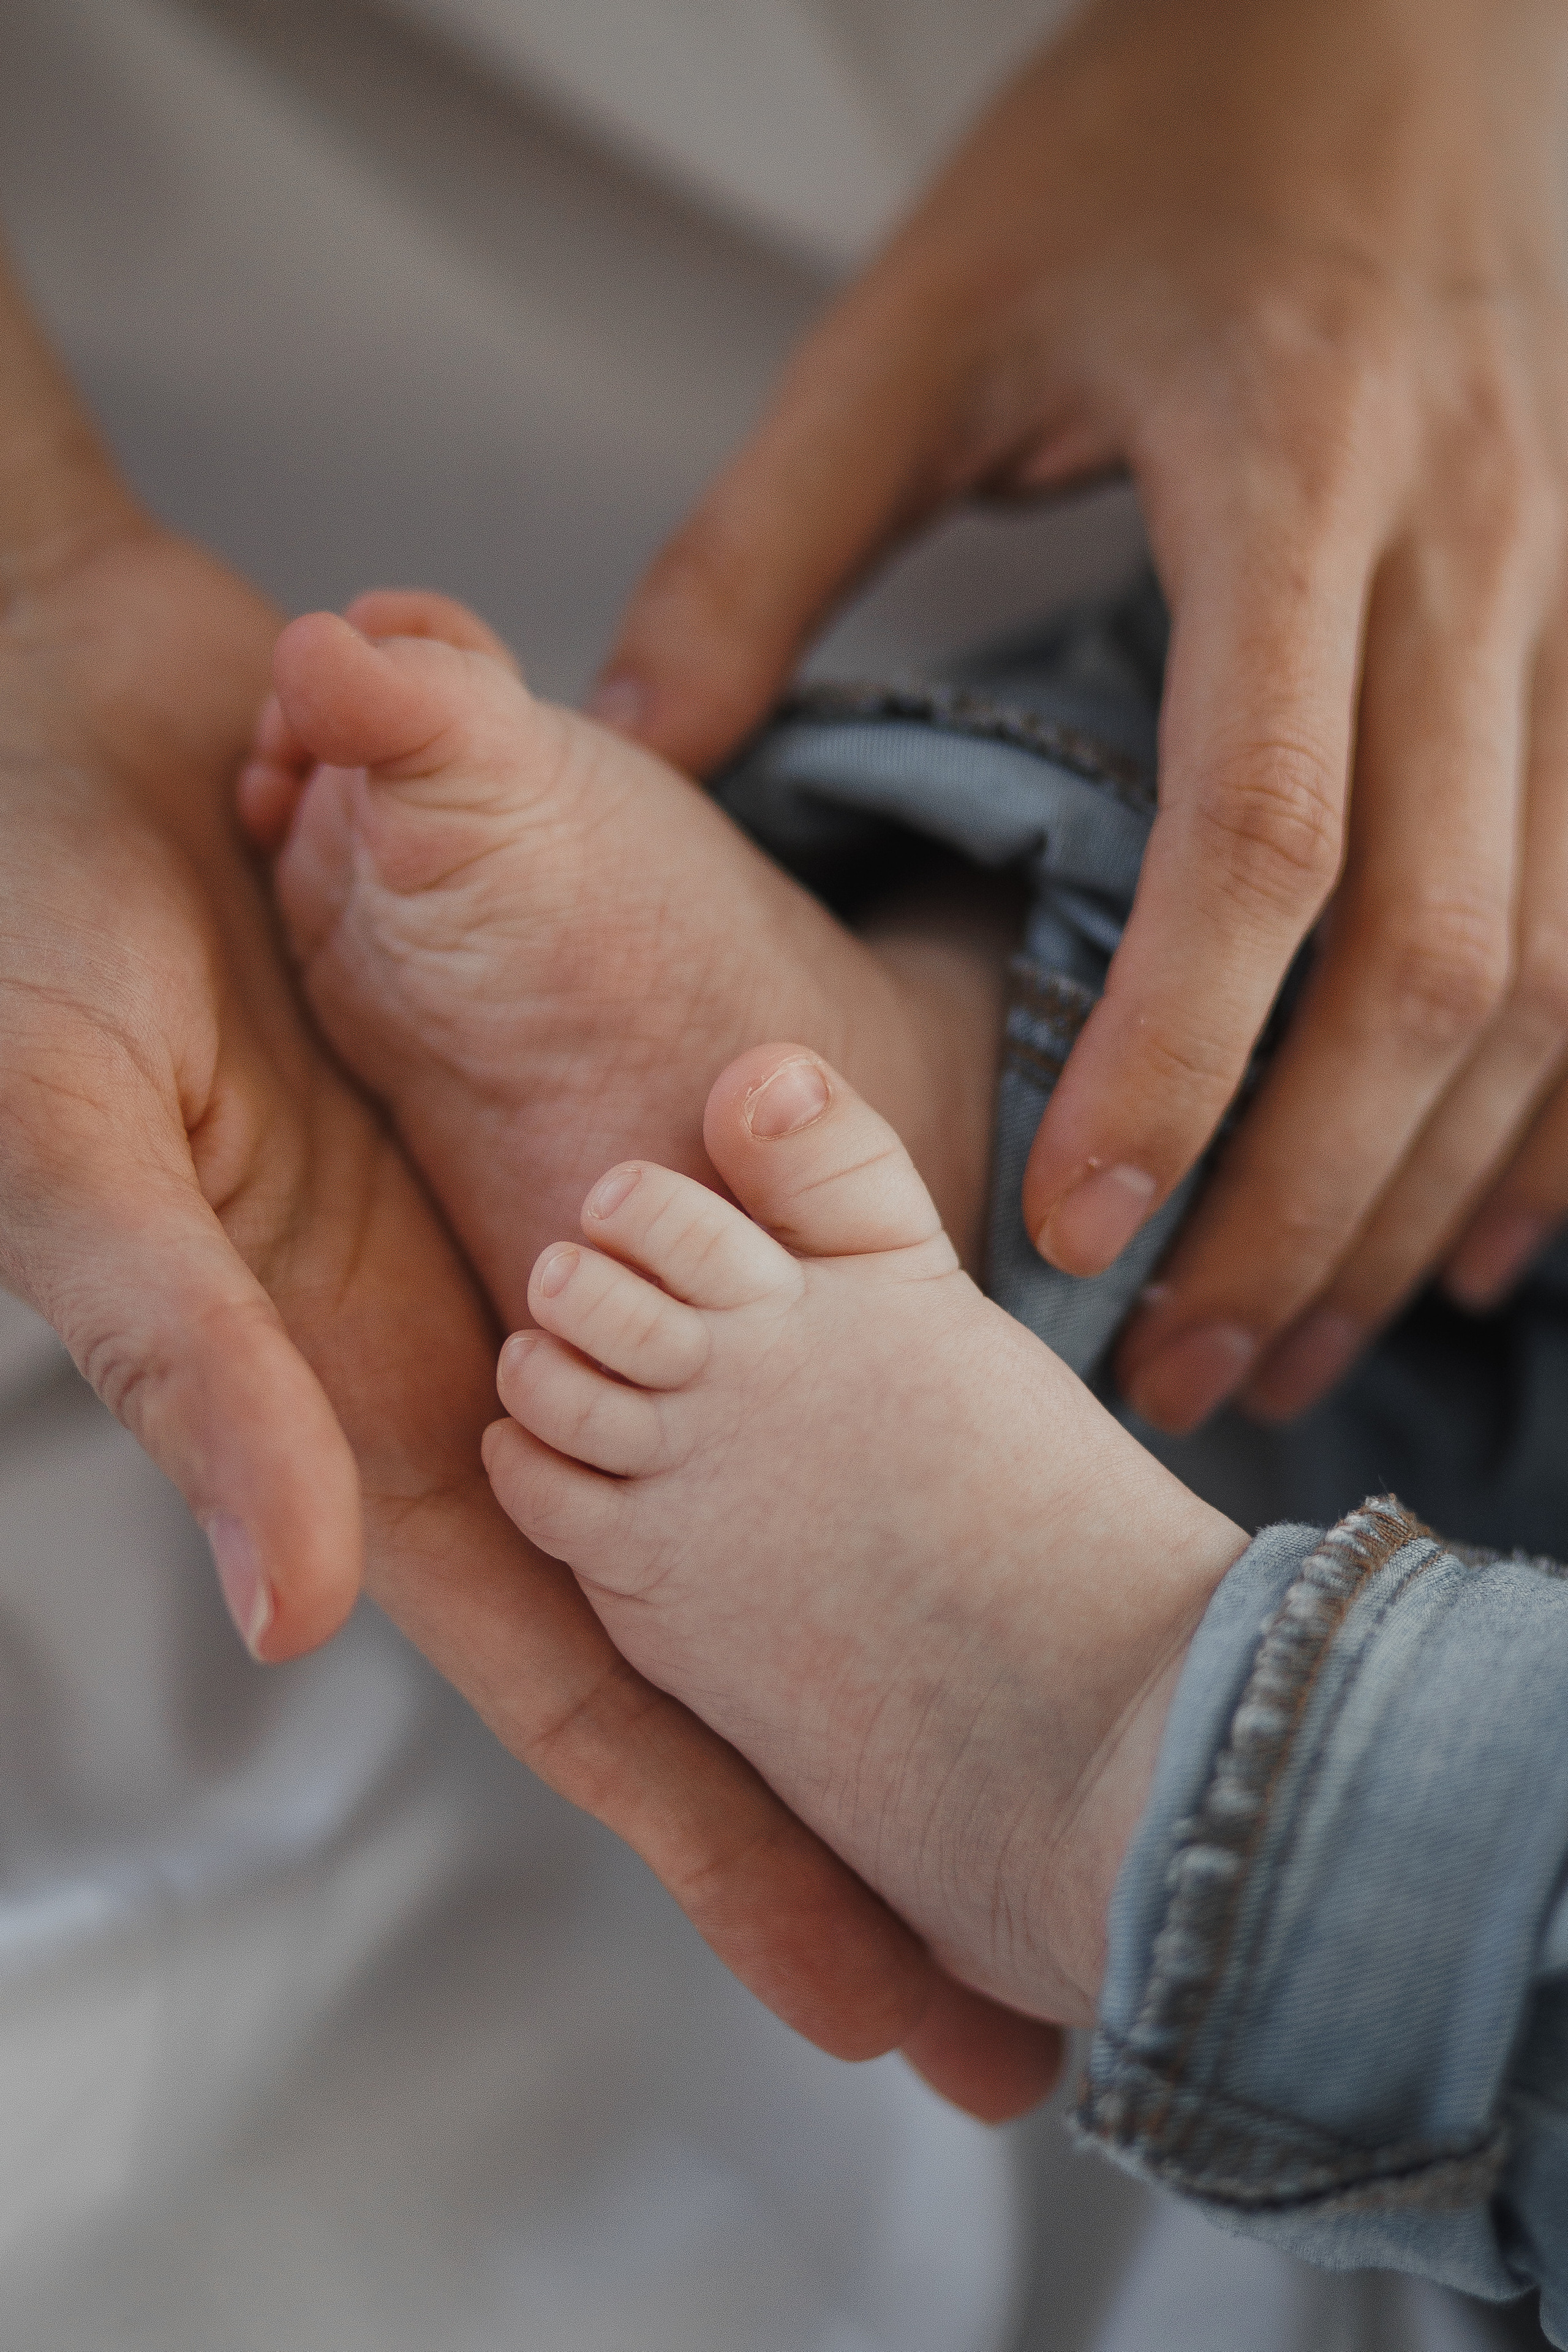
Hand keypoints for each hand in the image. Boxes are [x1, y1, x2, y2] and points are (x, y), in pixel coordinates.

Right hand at [0, 284, 1058, 2114]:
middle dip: (842, 1800)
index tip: (868, 1993)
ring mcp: (545, 1266)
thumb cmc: (20, 930)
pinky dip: (858, 1381)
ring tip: (1062, 1744)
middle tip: (1022, 1981)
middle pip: (700, 1632)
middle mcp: (479, 1377)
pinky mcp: (591, 1149)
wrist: (76, 720)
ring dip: (890, 1618)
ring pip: (751, 1484)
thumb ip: (190, 1361)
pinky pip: (761, 1289)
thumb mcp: (77, 1140)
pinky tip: (973, 1454)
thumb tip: (299, 1607)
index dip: (712, 1841)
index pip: (569, 1679)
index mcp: (358, 1420)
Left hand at [597, 0, 1567, 1430]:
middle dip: (1309, 1196)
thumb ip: (769, 538)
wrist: (1395, 8)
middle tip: (1177, 1367)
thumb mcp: (928, 318)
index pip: (1266, 836)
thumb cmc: (1155, 141)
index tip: (1075, 1220)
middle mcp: (1474, 569)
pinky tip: (1476, 1229)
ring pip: (1550, 972)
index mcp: (1293, 485)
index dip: (1180, 1056)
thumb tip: (632, 748)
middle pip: (1435, 956)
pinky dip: (1557, 1103)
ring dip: (1427, 1187)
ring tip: (1292, 1346)